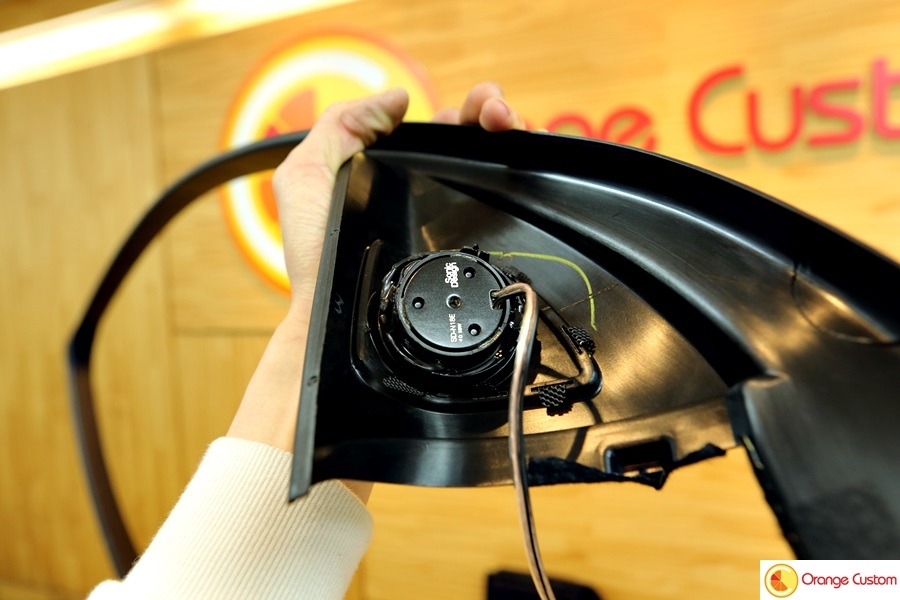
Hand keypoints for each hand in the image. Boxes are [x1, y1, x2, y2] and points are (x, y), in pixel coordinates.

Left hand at [227, 82, 524, 502]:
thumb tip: (398, 98)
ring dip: (515, 138)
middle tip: (502, 117)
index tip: (478, 110)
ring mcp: (449, 221)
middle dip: (497, 113)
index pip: (442, 126)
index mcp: (393, 168)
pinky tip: (526, 171)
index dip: (464, 108)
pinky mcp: (464, 251)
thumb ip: (341, 124)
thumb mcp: (307, 175)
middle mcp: (426, 192)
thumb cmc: (316, 258)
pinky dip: (524, 185)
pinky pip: (503, 213)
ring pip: (495, 169)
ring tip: (514, 128)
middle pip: (476, 140)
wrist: (336, 317)